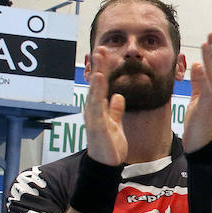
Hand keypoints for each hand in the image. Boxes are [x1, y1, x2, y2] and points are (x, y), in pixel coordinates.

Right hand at [83, 46, 126, 163]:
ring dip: (97, 74)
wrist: (106, 164)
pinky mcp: (97, 125)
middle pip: (96, 84)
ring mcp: (94, 117)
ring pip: (95, 91)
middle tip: (101, 48)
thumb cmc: (109, 145)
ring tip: (100, 58)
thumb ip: (115, 109)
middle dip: (99, 66)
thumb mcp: (115, 123)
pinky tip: (100, 80)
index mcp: (99, 108)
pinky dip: (98, 92)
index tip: (106, 53)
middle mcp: (93, 110)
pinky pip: (98, 106)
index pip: (101, 85)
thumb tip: (118, 96)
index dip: (103, 69)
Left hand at [183, 33, 211, 152]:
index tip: (211, 37)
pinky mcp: (207, 105)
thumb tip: (196, 67)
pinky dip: (202, 76)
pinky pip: (206, 88)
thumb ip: (197, 84)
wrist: (201, 143)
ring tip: (206, 43)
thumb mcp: (196, 99)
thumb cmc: (198, 123)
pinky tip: (198, 65)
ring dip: (210, 58)